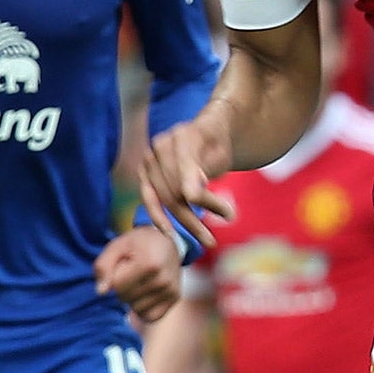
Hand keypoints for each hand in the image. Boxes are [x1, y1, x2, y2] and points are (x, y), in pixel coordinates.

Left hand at [93, 226, 182, 321]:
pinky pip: (150, 316)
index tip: (125, 263)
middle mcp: (163, 280)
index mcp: (149, 264)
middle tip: (133, 270)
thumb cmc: (138, 243)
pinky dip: (144, 308)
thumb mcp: (117, 246)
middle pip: (126, 298)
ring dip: (132, 297)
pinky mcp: (175, 298)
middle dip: (123, 286)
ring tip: (141, 279)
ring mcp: (171, 291)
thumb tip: (101, 292)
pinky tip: (145, 293)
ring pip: (136, 308)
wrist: (166, 241)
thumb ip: (103, 266)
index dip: (115, 274)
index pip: (117, 285)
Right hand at [137, 115, 234, 250]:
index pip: (187, 168)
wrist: (203, 134)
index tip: (210, 206)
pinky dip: (159, 217)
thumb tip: (192, 195)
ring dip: (187, 221)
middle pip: (177, 187)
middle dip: (202, 209)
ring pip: (166, 198)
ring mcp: (149, 160)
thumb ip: (208, 170)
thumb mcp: (220, 154)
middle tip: (230, 219)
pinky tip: (169, 233)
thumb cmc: (215, 145)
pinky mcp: (144, 174)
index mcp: (183, 135)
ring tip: (208, 238)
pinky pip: (149, 200)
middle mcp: (160, 145)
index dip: (195, 189)